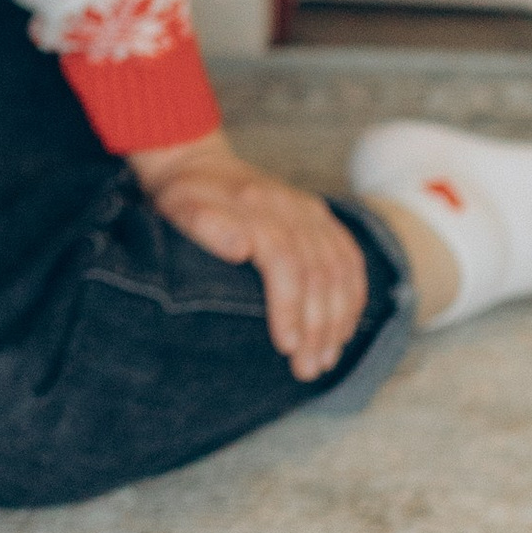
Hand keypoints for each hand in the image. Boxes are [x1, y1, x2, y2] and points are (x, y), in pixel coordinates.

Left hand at [129, 130, 365, 379]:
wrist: (197, 163)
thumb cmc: (182, 197)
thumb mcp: (178, 207)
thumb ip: (206, 225)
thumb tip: (240, 248)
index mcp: (258, 207)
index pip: (287, 262)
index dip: (290, 307)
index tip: (286, 346)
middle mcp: (293, 207)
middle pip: (320, 272)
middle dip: (318, 327)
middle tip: (307, 369)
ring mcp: (312, 211)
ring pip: (341, 270)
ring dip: (339, 319)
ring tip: (326, 359)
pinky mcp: (322, 217)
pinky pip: (351, 259)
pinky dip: (353, 297)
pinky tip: (345, 329)